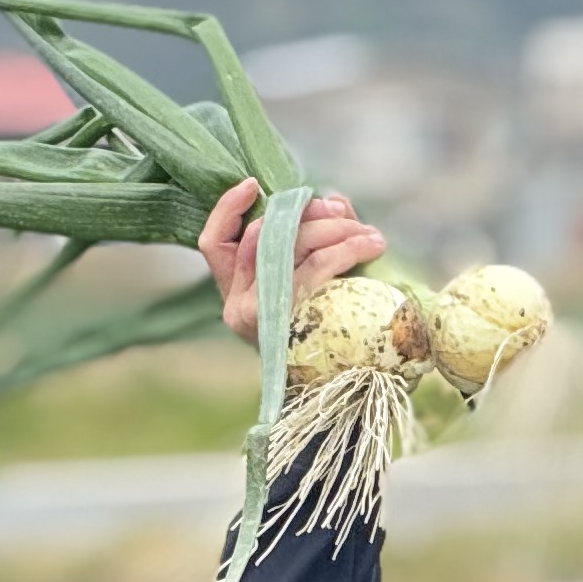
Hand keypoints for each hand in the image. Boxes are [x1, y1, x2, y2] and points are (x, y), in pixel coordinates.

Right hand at [200, 180, 386, 341]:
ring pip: (291, 246)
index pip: (212, 243)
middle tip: (343, 213)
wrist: (339, 397)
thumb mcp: (308, 286)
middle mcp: (238, 306)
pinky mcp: (291, 321)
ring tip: (370, 234)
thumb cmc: (324, 338)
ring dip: (335, 229)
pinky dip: (346, 248)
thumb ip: (315, 240)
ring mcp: (261, 317)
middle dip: (306, 214)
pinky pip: (317, 268)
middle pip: (263, 235)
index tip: (253, 184)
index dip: (227, 208)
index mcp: (233, 295)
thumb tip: (335, 200)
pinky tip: (369, 245)